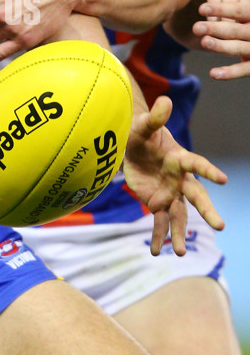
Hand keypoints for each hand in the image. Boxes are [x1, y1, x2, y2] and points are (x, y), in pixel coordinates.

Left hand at [123, 96, 226, 255]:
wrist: (133, 147)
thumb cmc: (141, 133)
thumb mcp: (144, 125)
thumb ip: (155, 117)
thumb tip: (164, 100)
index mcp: (180, 159)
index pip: (197, 164)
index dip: (209, 170)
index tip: (222, 179)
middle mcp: (179, 179)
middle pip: (196, 196)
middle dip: (206, 210)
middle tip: (220, 226)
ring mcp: (169, 193)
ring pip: (178, 215)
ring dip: (180, 233)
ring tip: (181, 253)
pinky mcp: (156, 202)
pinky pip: (159, 222)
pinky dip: (159, 236)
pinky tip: (157, 252)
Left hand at [194, 0, 249, 77]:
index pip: (240, 10)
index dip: (221, 8)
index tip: (201, 7)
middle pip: (237, 30)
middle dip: (216, 28)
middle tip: (196, 27)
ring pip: (240, 48)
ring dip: (222, 47)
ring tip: (203, 43)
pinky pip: (245, 69)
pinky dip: (230, 72)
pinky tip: (213, 73)